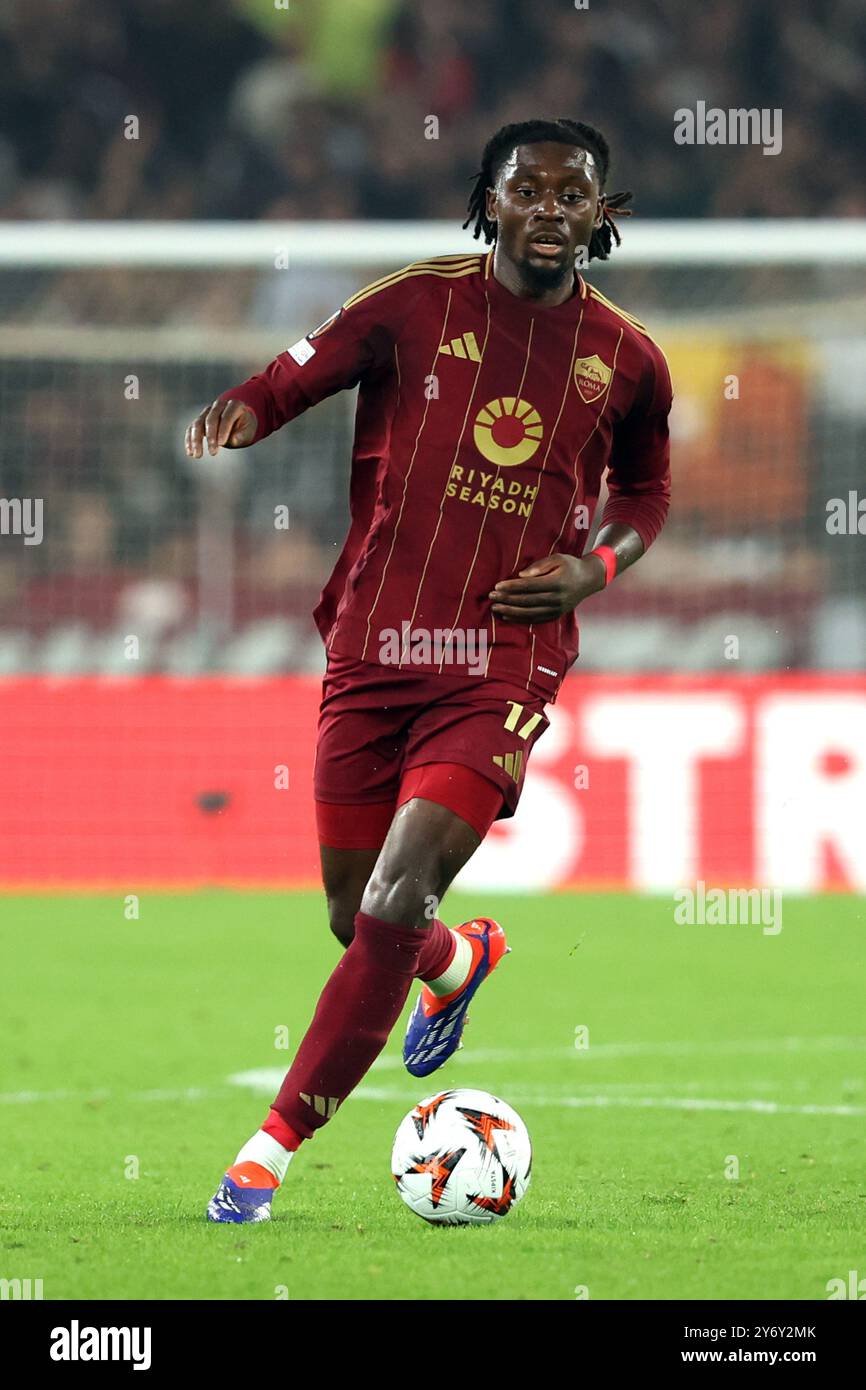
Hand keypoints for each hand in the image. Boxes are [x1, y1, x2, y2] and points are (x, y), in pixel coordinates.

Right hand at [184, 399, 257, 457]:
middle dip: (211, 436)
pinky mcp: (200, 419)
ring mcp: (208, 411)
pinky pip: (191, 428)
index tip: (221, 444)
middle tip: (213, 453)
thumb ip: (241, 435)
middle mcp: (219, 405)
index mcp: (234, 405)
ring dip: (196, 440)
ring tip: (197, 455)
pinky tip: (190, 452)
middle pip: (211, 419)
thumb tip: (232, 439)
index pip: (227, 416)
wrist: (239, 422)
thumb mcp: (248, 432)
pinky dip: (189, 440)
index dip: (223, 430)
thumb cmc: (245, 428)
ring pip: (198, 423)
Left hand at [489, 552, 606, 623]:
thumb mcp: (557, 558)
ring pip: (529, 613)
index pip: (529, 586)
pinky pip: (535, 619)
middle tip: (491, 597)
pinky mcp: (555, 616)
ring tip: (495, 608)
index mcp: (557, 583)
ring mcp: (557, 609)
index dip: (512, 587)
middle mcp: (557, 598)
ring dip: (510, 611)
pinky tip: (507, 616)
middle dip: (507, 599)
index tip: (497, 585)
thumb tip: (521, 576)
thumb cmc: (570, 565)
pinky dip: (520, 619)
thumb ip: (540, 566)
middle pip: (527, 601)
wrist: (589, 580)